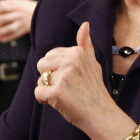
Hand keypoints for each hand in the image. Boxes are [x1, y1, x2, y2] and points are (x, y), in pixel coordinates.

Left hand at [35, 22, 125, 137]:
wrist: (101, 114)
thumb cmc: (94, 90)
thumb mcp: (93, 63)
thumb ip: (85, 45)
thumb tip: (85, 24)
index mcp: (77, 52)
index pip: (50, 55)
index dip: (57, 69)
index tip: (71, 79)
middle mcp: (71, 61)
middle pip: (41, 65)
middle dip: (49, 77)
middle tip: (66, 88)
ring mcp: (64, 77)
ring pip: (40, 80)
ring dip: (47, 90)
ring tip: (64, 95)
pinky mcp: (57, 92)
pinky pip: (38, 93)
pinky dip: (45, 100)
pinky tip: (58, 102)